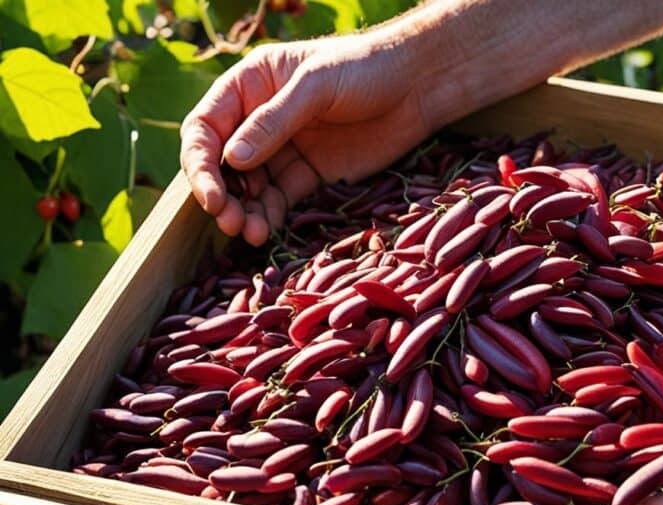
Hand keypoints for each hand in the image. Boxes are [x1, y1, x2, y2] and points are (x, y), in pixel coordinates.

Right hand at [180, 33, 429, 244]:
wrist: (416, 86)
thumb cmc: (364, 68)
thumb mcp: (316, 86)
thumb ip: (274, 121)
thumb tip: (231, 159)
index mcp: (249, 85)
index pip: (206, 127)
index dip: (200, 161)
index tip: (210, 195)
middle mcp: (258, 119)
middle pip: (221, 163)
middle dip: (221, 194)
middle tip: (229, 221)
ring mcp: (283, 148)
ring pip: (249, 187)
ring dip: (243, 211)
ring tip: (249, 233)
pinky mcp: (309, 174)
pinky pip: (279, 200)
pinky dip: (269, 216)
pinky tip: (266, 231)